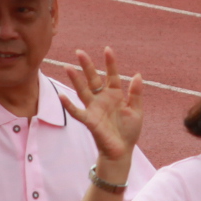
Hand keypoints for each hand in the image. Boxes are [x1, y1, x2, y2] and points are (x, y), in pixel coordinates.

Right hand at [58, 47, 144, 168]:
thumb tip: (138, 75)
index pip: (112, 75)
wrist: (122, 151)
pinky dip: (69, 105)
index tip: (107, 49)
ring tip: (68, 67)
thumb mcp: (136, 111)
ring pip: (83, 91)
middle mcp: (102, 99)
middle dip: (87, 66)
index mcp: (115, 95)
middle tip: (79, 51)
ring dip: (75, 79)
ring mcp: (94, 109)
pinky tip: (62, 96)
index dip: (110, 63)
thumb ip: (136, 93)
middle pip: (93, 79)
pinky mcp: (90, 120)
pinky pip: (77, 111)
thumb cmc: (128, 131)